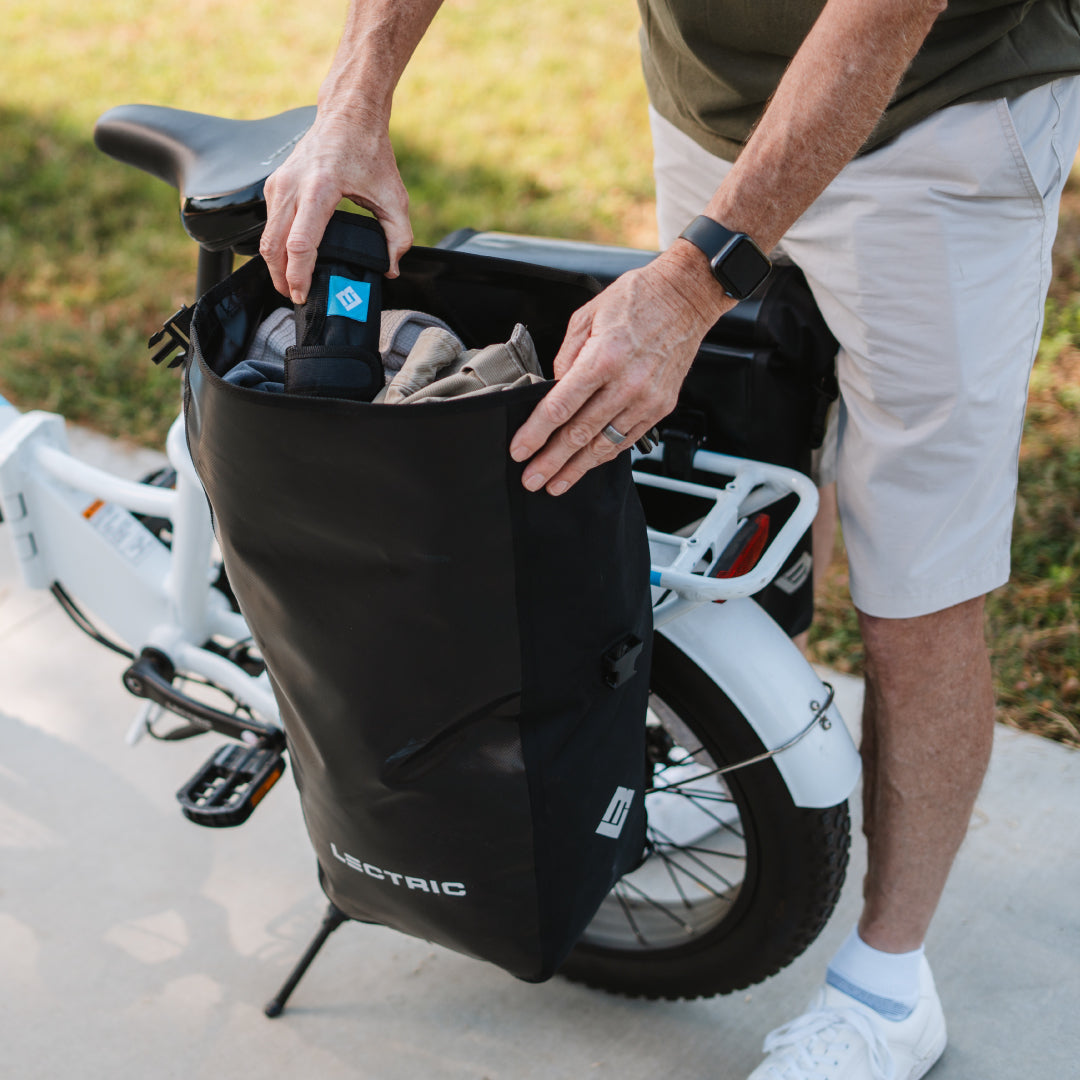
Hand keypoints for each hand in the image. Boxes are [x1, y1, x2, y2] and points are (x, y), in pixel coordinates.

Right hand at [260, 110, 412, 302]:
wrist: (348, 113)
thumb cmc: (369, 151)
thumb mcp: (394, 196)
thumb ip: (399, 236)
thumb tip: (391, 267)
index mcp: (319, 189)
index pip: (300, 244)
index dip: (299, 275)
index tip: (303, 294)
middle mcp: (292, 186)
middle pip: (273, 246)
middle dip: (281, 278)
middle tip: (295, 298)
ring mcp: (279, 184)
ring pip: (266, 236)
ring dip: (275, 265)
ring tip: (292, 284)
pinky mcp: (274, 184)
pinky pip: (269, 223)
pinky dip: (275, 246)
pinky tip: (290, 260)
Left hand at [508, 243, 732, 494]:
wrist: (685, 298)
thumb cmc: (637, 300)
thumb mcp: (587, 316)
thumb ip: (566, 357)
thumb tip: (554, 388)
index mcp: (603, 358)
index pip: (560, 406)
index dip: (536, 433)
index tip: (520, 450)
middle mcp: (626, 384)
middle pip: (580, 433)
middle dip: (551, 461)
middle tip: (532, 479)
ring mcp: (646, 399)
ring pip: (604, 444)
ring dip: (577, 467)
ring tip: (556, 483)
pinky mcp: (660, 407)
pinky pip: (627, 439)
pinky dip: (605, 455)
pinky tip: (587, 465)